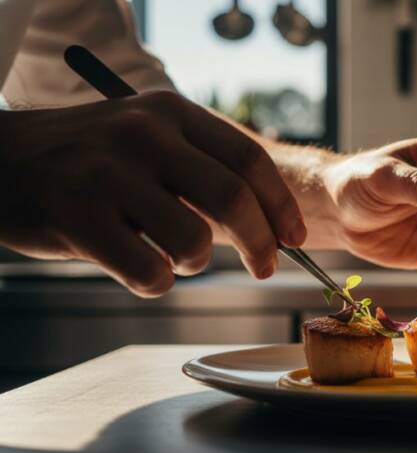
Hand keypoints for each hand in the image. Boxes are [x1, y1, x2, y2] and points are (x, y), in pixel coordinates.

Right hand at [0, 91, 303, 296]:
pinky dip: (157, 282)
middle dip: (262, 244)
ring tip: (173, 256)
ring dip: (195, 264)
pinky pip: (150, 273)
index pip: (250, 160)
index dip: (281, 206)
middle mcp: (142, 135)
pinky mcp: (77, 219)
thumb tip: (269, 220)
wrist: (0, 159)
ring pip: (193, 243)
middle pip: (234, 199)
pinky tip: (139, 268)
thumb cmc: (90, 158)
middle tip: (266, 267)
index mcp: (169, 112)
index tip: (294, 238)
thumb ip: (202, 164)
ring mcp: (107, 175)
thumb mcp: (146, 135)